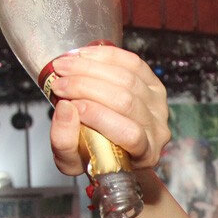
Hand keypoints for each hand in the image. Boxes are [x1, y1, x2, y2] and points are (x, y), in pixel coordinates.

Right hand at [47, 45, 170, 176]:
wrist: (110, 143)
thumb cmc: (94, 155)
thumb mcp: (71, 162)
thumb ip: (64, 142)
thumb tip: (66, 109)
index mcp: (144, 155)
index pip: (130, 134)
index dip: (99, 117)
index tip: (69, 105)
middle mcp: (157, 130)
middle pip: (126, 101)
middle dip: (86, 87)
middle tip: (59, 84)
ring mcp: (158, 104)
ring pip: (128, 79)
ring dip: (90, 69)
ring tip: (63, 67)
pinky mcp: (154, 83)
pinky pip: (133, 63)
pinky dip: (105, 56)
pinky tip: (82, 56)